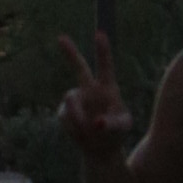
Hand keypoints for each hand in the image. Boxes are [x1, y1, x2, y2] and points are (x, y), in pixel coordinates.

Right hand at [57, 30, 131, 157]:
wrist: (100, 148)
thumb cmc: (116, 133)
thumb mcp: (121, 129)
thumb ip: (113, 125)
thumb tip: (97, 123)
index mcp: (108, 89)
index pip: (106, 67)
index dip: (103, 51)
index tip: (99, 34)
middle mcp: (90, 90)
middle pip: (80, 67)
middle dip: (70, 53)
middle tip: (61, 38)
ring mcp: (76, 100)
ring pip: (70, 102)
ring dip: (78, 118)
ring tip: (88, 132)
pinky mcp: (64, 111)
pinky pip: (65, 117)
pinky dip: (74, 129)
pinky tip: (81, 135)